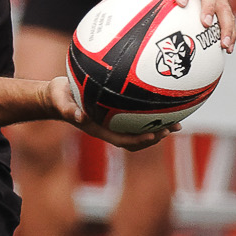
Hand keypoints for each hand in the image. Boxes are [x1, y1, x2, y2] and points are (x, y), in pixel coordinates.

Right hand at [47, 75, 170, 150]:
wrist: (58, 95)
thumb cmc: (59, 98)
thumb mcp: (60, 102)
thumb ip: (68, 110)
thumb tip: (80, 117)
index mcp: (99, 129)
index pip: (122, 139)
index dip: (139, 140)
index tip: (153, 135)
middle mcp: (110, 128)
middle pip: (137, 139)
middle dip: (156, 136)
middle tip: (173, 127)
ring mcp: (114, 121)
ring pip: (140, 130)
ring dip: (159, 128)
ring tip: (177, 122)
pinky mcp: (117, 112)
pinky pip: (137, 117)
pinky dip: (151, 114)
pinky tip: (164, 103)